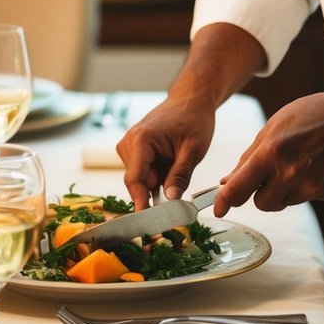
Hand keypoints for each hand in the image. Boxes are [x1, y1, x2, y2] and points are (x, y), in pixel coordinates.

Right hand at [116, 95, 216, 209]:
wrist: (190, 99)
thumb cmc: (194, 118)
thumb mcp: (193, 150)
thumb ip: (180, 176)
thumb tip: (171, 200)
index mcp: (141, 140)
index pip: (135, 180)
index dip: (141, 203)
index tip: (148, 223)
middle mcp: (129, 142)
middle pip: (137, 182)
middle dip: (156, 191)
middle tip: (178, 192)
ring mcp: (129, 145)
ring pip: (140, 179)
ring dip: (158, 180)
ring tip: (177, 163)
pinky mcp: (133, 149)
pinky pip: (142, 172)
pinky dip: (157, 174)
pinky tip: (170, 162)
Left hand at [214, 89, 323, 214]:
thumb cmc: (312, 115)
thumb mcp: (274, 125)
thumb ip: (249, 156)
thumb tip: (227, 181)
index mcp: (272, 152)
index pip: (238, 189)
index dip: (224, 202)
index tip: (217, 210)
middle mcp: (291, 173)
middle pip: (261, 204)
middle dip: (258, 193)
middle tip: (267, 174)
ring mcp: (311, 186)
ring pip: (283, 202)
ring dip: (282, 190)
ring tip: (296, 162)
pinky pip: (305, 197)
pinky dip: (303, 186)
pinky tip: (314, 164)